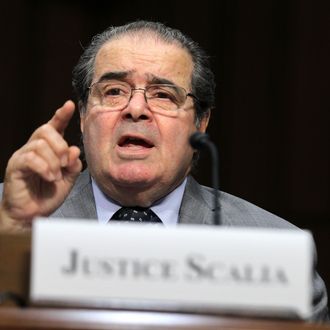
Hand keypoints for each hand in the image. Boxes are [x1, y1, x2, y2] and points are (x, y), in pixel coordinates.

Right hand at [0, 100, 81, 229]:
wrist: (32, 214)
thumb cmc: (48, 195)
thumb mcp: (68, 179)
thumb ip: (73, 165)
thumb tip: (75, 149)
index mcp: (48, 149)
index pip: (53, 127)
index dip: (61, 116)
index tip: (69, 106)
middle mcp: (34, 148)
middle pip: (45, 130)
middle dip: (60, 145)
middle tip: (65, 163)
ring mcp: (23, 156)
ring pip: (39, 144)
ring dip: (53, 161)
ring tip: (56, 176)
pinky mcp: (15, 166)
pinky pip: (30, 158)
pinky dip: (44, 167)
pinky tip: (50, 178)